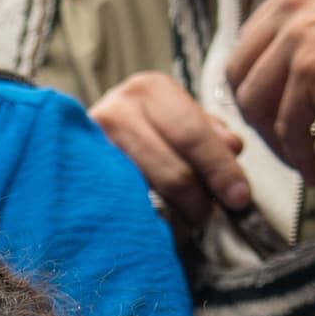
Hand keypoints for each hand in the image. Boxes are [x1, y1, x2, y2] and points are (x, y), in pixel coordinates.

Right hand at [88, 69, 257, 240]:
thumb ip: (208, 134)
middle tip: (206, 217)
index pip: (193, 134)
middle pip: (174, 170)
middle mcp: (118, 109)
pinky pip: (122, 209)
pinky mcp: (76, 176)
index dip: (220, 170)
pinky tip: (155, 226)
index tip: (240, 198)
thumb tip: (233, 149)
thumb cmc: (139, 135)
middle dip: (199, 201)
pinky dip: (145, 223)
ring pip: (149, 196)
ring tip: (182, 223)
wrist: (74, 148)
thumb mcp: (177, 122)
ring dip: (174, 218)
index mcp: (150, 90)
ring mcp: (92, 145)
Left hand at [225, 0, 314, 178]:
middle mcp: (293, 7)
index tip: (271, 102)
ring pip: (257, 104)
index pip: (255, 36)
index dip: (259, 75)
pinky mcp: (313, 76)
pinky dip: (298, 157)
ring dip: (275, 140)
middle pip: (241, 72)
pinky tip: (314, 171)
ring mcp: (299, 40)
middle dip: (254, 110)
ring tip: (299, 159)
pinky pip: (289, 129)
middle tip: (276, 136)